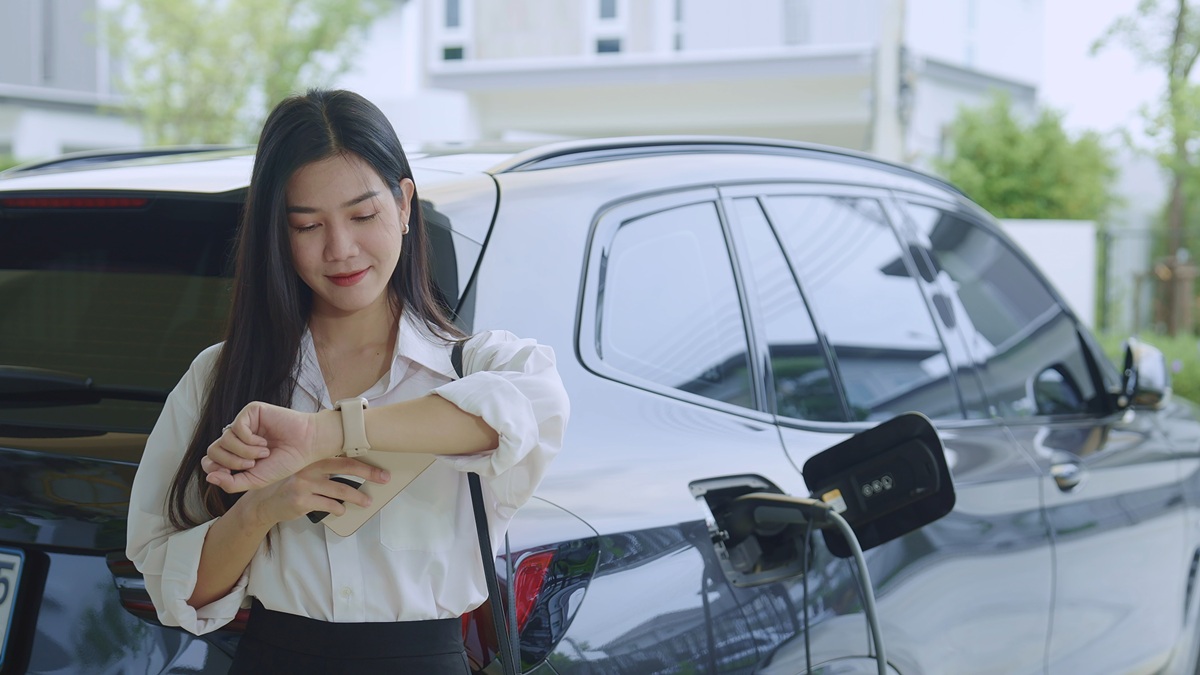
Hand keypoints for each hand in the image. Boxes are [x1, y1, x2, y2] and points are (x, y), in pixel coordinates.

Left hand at [203, 402, 336, 491]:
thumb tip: (209, 478)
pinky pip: (236, 428)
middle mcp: (237, 438)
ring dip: (244, 452)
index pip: (210, 461)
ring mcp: (243, 424)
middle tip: (252, 464)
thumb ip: (231, 483)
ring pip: (224, 440)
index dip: (216, 469)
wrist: (306, 446)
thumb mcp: (256, 480)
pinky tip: (264, 441)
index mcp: (236, 453)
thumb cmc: (285, 462)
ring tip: (264, 452)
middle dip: (231, 462)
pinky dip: (249, 440)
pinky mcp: (250, 412)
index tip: (233, 474)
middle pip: (213, 451)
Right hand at [237, 457, 390, 525]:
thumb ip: (322, 468)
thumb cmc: (288, 486)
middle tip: (384, 478)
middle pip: (344, 467)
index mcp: (311, 458)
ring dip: (356, 497)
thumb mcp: (303, 471)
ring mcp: (304, 484)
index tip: (379, 464)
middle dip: (368, 473)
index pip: (341, 455)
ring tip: (366, 502)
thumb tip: (353, 468)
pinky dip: (338, 509)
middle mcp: (308, 468)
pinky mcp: (301, 501)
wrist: (263, 503)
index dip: (362, 459)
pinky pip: (328, 505)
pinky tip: (341, 510)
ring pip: (339, 490)